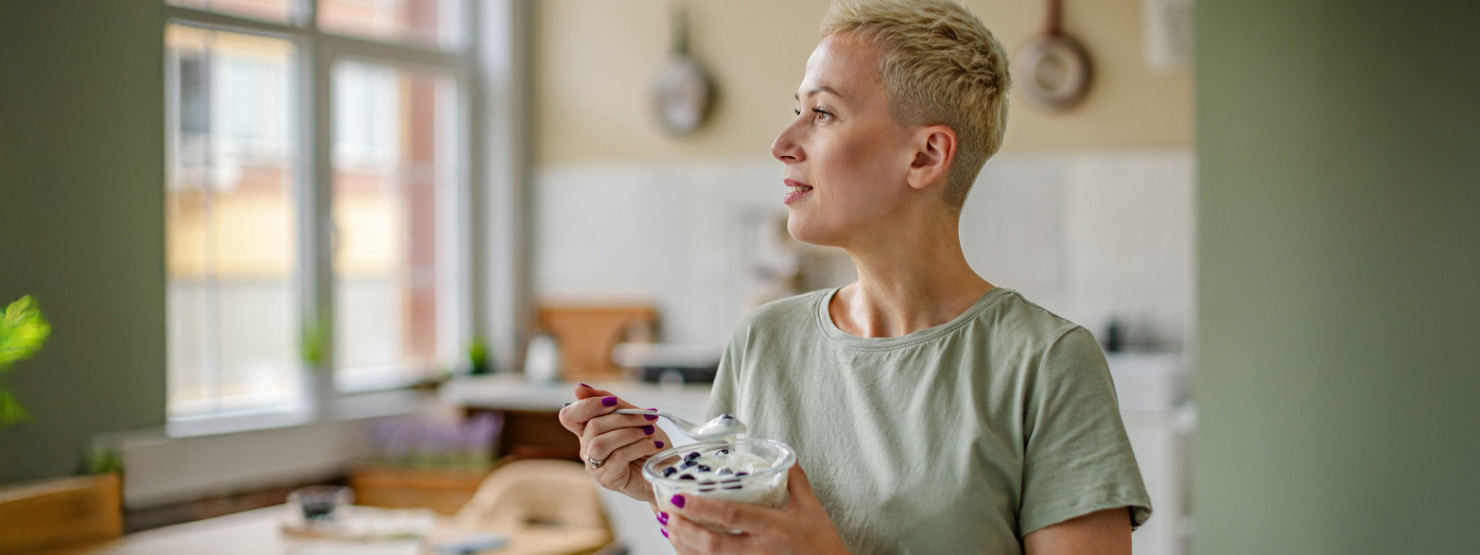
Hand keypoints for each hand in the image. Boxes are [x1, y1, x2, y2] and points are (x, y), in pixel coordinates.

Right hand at [557, 383, 672, 503]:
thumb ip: (611, 403)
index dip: (587, 405)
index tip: (613, 402)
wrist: (666, 468)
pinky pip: (618, 456)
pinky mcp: (607, 479)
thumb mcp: (633, 416)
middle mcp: (587, 448)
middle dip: (625, 418)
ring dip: (631, 433)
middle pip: (592, 426)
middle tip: (649, 418)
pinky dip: (639, 446)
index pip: (569, 416)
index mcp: (588, 430)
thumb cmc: (648, 442)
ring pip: (601, 443)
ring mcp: (595, 465)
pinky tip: (653, 445)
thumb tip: (579, 388)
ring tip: (649, 432)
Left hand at [659, 463, 849, 553]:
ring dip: (685, 546)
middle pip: (713, 543)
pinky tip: (686, 548)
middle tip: (666, 515)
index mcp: (774, 527)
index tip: (680, 497)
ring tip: (669, 529)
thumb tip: (785, 456)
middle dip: (685, 530)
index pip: (732, 516)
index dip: (703, 507)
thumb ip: (795, 479)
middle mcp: (759, 549)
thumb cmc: (821, 541)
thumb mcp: (811, 507)